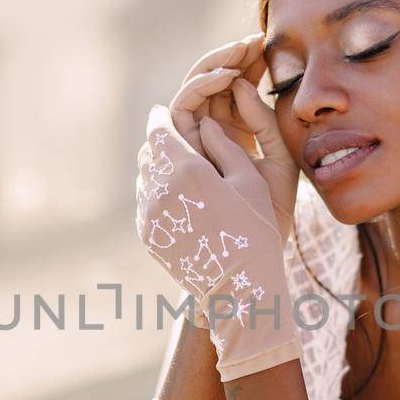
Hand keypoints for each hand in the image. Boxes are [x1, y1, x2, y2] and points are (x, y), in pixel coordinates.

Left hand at [135, 103, 300, 382]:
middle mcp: (159, 190)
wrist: (239, 288)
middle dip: (162, 141)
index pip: (159, 127)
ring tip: (182, 170)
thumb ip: (224, 145)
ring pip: (144, 176)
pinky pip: (146, 202)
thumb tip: (204, 123)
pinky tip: (181, 201)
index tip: (168, 110)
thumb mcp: (251, 181)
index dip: (163, 115)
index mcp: (186, 169)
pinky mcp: (148, 235)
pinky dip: (158, 193)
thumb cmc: (255, 230)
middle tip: (179, 138)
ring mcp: (149, 215)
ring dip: (159, 167)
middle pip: (149, 150)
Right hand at [171, 34, 299, 246]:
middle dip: (230, 58)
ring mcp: (192, 142)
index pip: (234, 90)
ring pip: (193, 92)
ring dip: (214, 65)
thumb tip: (238, 85)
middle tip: (254, 37)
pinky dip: (200, 87)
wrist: (255, 254)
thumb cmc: (271, 214)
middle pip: (212, 86)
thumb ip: (263, 122)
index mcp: (234, 136)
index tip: (268, 43)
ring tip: (240, 50)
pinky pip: (181, 109)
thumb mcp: (279, 159)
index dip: (248, 64)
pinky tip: (228, 76)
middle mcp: (209, 136)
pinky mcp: (178, 150)